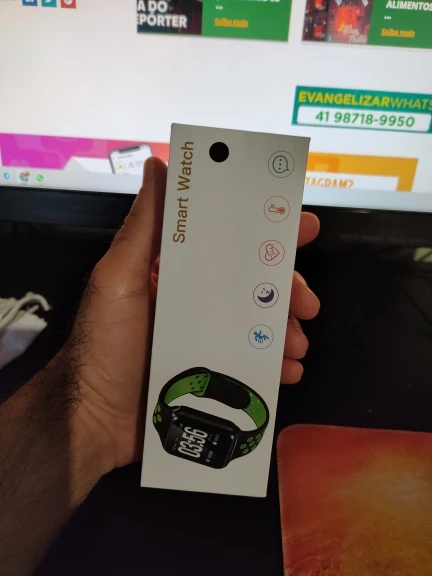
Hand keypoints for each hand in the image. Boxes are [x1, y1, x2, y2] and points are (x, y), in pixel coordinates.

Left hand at [67, 157, 318, 499]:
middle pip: (254, 284)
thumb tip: (157, 164)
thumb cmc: (104, 344)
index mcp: (177, 271)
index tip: (302, 226)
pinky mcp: (215, 374)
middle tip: (307, 303)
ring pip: (261, 324)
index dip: (266, 231)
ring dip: (286, 330)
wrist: (95, 422)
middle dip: (287, 289)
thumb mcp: (118, 280)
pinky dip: (275, 365)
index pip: (228, 241)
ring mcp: (208, 338)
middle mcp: (197, 300)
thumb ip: (143, 228)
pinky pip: (254, 363)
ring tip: (295, 346)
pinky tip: (287, 372)